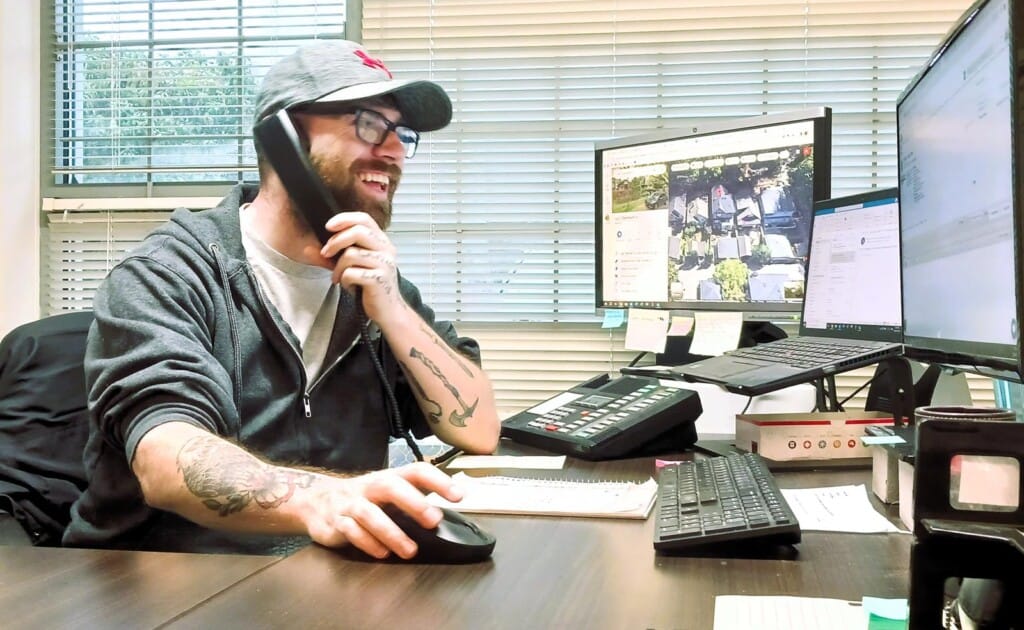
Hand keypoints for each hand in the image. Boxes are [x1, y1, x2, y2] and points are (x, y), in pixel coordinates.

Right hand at [303, 462, 463, 558]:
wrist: (314, 502)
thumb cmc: (362, 499)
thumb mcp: (387, 493)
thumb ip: (413, 498)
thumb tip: (448, 511)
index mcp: (388, 478)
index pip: (415, 471)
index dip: (438, 480)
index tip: (458, 495)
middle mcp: (369, 487)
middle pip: (390, 486)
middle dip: (413, 502)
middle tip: (434, 520)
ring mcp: (350, 503)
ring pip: (369, 513)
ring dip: (391, 532)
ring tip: (410, 550)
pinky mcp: (335, 522)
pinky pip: (350, 531)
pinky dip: (367, 543)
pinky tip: (382, 553)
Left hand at [319, 211, 406, 324]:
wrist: (388, 311)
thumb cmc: (371, 287)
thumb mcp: (353, 266)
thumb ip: (336, 255)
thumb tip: (309, 249)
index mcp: (382, 242)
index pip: (364, 219)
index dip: (344, 219)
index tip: (328, 226)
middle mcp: (386, 250)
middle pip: (357, 232)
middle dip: (335, 242)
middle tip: (326, 253)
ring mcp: (384, 264)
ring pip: (351, 254)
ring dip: (338, 268)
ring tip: (340, 277)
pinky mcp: (379, 279)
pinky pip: (351, 273)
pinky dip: (345, 280)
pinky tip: (350, 286)